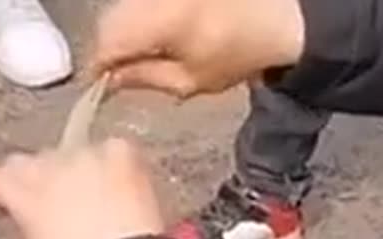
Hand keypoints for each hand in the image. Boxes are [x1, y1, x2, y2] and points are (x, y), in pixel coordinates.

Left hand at [0, 139, 163, 238]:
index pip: (93, 153)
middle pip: (52, 158)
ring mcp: (48, 171)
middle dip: (49, 180)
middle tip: (54, 213)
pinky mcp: (23, 195)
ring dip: (20, 183)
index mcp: (119, 153)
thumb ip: (120, 199)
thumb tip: (104, 210)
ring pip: (21, 165)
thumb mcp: (143, 214)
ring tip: (17, 206)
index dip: (81, 179)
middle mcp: (81, 152)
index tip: (83, 198)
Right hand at [89, 0, 305, 97]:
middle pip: (109, 21)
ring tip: (143, 53)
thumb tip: (110, 82)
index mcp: (158, 22)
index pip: (105, 44)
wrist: (284, 15)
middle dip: (109, 46)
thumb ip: (142, 79)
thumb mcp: (189, 80)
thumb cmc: (243, 51)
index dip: (98, 69)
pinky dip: (141, 16)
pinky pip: (142, 1)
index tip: (101, 85)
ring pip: (123, 7)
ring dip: (124, 30)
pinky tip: (159, 33)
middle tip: (119, 71)